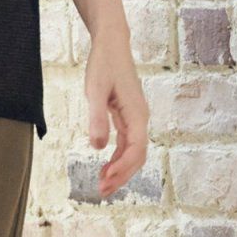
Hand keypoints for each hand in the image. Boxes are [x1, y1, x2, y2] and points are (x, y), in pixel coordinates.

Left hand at [83, 28, 147, 198]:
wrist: (112, 45)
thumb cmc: (103, 65)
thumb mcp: (95, 90)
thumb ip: (97, 118)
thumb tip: (98, 147)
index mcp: (137, 113)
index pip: (136, 148)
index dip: (122, 167)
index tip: (106, 179)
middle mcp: (141, 118)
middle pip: (138, 156)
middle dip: (122, 175)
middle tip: (102, 190)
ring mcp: (136, 119)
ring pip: (134, 152)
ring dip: (120, 170)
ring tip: (103, 184)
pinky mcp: (128, 117)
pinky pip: (127, 144)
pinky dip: (118, 158)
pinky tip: (106, 166)